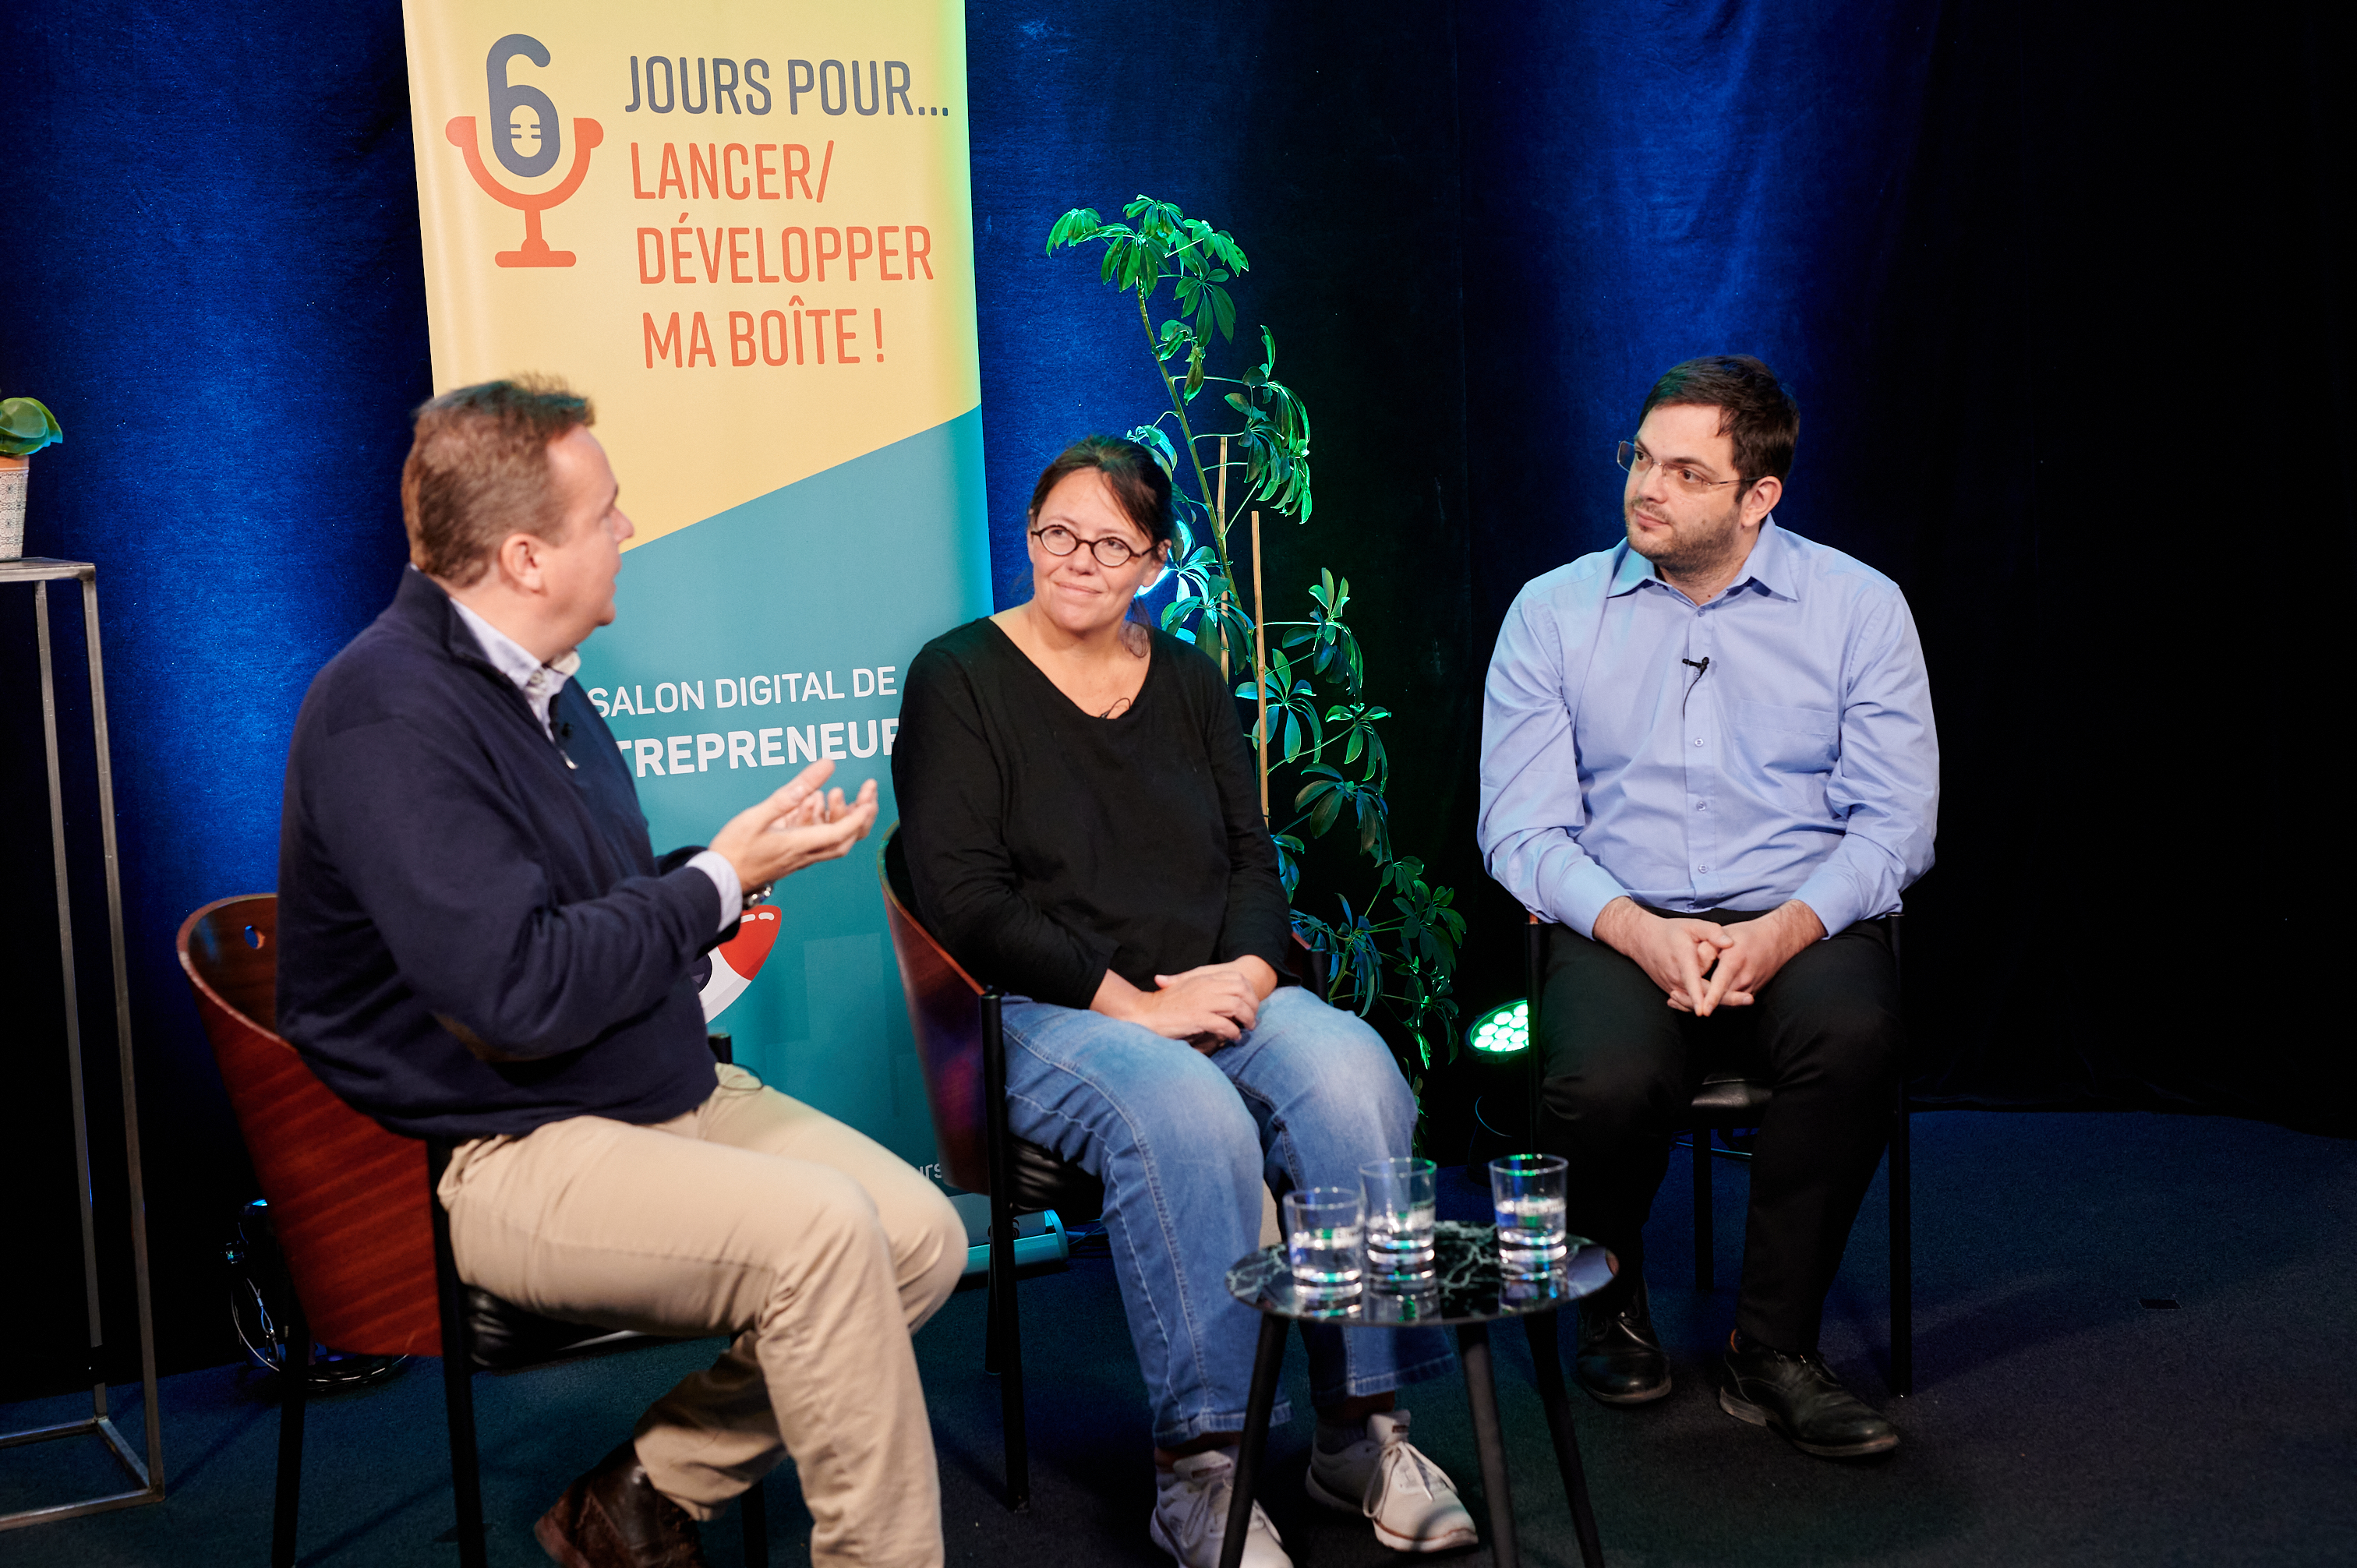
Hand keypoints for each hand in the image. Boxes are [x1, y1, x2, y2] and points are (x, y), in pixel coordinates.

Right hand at [708, 761, 878, 890]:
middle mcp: (804, 854)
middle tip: (867, 792)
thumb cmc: (733, 850)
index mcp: (799, 845)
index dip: (859, 816)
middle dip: (861, 816)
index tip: (870, 798)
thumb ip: (791, 792)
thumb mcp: (758, 816)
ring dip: (841, 817)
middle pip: (845, 839)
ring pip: (832, 840)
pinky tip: (812, 802)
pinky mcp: (790, 855)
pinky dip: (820, 820)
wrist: (718, 881)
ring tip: (837, 792)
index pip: (840, 832)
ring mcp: (798, 857)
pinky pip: (814, 839)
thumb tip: (823, 768)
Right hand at [1093, 960, 1267, 1047]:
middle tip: (1252, 1020)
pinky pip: (1225, 1024)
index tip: (1251, 1005)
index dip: (1250, 992)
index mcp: (1203, 978)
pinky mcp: (1197, 1017)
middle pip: (1242, 991)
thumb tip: (1222, 994)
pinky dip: (1233, 1032)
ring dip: (1246, 1019)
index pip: (1238, 979)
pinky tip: (1234, 1037)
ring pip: (1237, 1007)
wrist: (1144, 1013)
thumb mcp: (1186, 989)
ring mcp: (1202, 1002)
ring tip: (1246, 1030)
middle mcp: (1206, 987)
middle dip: (1252, 1006)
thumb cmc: (1165, 1005)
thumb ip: (1204, 988)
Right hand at [1593, 897, 1734, 1015]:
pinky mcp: (1672, 992)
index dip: (1699, 997)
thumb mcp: (1692, 925)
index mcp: (1682, 960)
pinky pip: (1690, 1003)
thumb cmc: (1670, 932)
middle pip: (1701, 997)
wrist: (1642, 940)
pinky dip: (1706, 1004)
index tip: (1706, 1011)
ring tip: (1742, 1001)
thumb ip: (1712, 932)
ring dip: (1717, 1004)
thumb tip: (1730, 943)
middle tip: (1749, 999)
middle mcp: (1676, 978)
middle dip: (1725, 1000)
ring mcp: (1672, 987)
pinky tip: (1724, 1002)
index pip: (1692, 982)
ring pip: (1696, 1002)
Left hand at [1681, 900, 1823, 1012]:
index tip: (1702, 1009)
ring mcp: (1749, 988)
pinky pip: (1730, 1003)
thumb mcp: (1727, 933)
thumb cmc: (1748, 935)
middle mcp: (1744, 979)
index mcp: (1736, 962)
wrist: (1777, 940)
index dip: (1712, 998)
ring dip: (1702, 1004)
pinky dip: (1713, 1004)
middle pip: (1720, 999)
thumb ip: (1709, 945)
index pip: (1722, 984)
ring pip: (1724, 1004)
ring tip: (1676, 1000)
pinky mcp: (1750, 993)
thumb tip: (1694, 959)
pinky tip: (1695, 1001)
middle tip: (1672, 999)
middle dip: (1697, 1002)